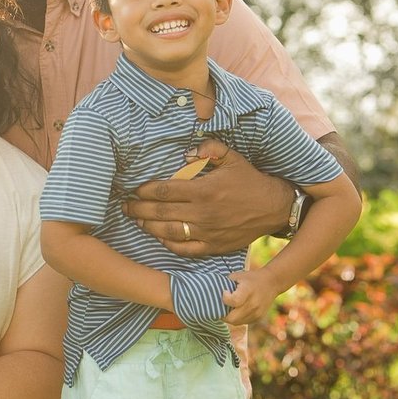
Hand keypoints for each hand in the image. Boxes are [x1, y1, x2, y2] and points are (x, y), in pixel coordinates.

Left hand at [124, 139, 294, 255]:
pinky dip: (168, 244)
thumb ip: (210, 149)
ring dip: (148, 226)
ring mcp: (207, 232)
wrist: (273, 208)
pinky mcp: (213, 247)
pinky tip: (158, 237)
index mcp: (205, 190)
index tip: (134, 188)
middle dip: (138, 209)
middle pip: (161, 212)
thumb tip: (188, 150)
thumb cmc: (249, 180)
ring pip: (168, 232)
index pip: (166, 191)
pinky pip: (185, 249)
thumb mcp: (233, 158)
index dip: (146, 190)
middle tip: (124, 206)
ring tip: (136, 220)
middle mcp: (203, 213)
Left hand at [223, 266, 281, 325]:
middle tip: (219, 308)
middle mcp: (253, 304)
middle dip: (222, 315)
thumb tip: (212, 291)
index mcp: (247, 291)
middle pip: (232, 318)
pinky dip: (237, 319)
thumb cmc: (251, 278)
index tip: (224, 292)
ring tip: (227, 310)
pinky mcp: (258, 317)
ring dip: (229, 318)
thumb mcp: (238, 276)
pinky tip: (236, 312)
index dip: (225, 299)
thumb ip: (226, 284)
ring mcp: (257, 312)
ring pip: (237, 322)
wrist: (272, 282)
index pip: (233, 301)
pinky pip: (244, 322)